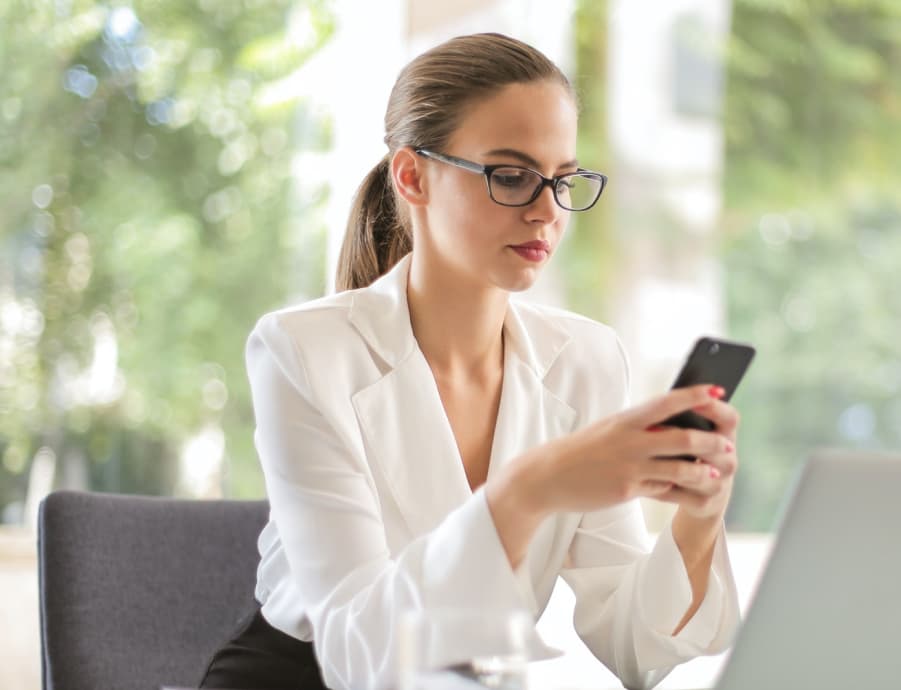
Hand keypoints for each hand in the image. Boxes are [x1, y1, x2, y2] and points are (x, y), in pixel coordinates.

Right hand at [530, 384, 738, 515]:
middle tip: (727, 444)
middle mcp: (630, 440)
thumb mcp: (609, 430)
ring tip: (716, 473)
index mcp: (625, 419)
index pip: (667, 401)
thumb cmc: (582, 450)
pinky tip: (685, 488)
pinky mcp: (627, 490)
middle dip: (710, 441)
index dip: (695, 395)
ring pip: (680, 468)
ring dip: (703, 471)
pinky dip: (676, 488)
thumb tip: (673, 429)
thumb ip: (639, 429)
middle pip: (682, 437)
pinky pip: (662, 488)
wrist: (547, 476)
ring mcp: (630, 466)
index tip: (718, 390)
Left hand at [651, 389, 738, 519]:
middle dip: (690, 438)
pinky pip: (680, 493)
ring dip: (672, 465)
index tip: (693, 400)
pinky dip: (660, 487)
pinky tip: (642, 481)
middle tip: (660, 431)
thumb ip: (684, 418)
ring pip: (697, 472)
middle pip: (715, 445)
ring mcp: (719, 482)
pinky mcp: (704, 502)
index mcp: (725, 436)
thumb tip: (667, 396)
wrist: (696, 496)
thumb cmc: (688, 455)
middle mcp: (728, 458)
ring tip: (648, 457)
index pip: (730, 417)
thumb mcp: (691, 434)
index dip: (714, 407)